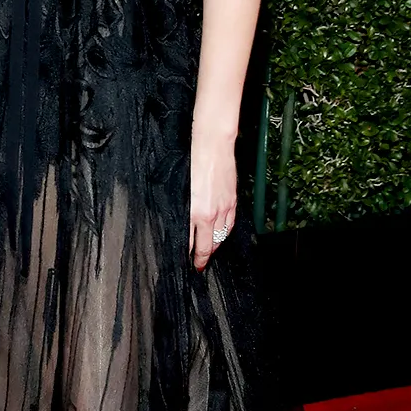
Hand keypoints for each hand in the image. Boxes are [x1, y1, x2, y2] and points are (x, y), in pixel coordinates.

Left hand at [189, 128, 236, 270]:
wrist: (212, 145)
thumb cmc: (191, 162)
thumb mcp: (177, 189)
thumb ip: (180, 211)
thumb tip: (180, 225)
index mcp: (196, 213)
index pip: (193, 243)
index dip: (191, 256)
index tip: (190, 263)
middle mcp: (212, 214)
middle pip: (209, 244)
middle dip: (204, 257)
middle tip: (199, 265)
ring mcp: (225, 207)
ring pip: (222, 236)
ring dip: (215, 246)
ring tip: (209, 252)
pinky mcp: (233, 200)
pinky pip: (230, 223)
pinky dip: (225, 233)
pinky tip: (222, 234)